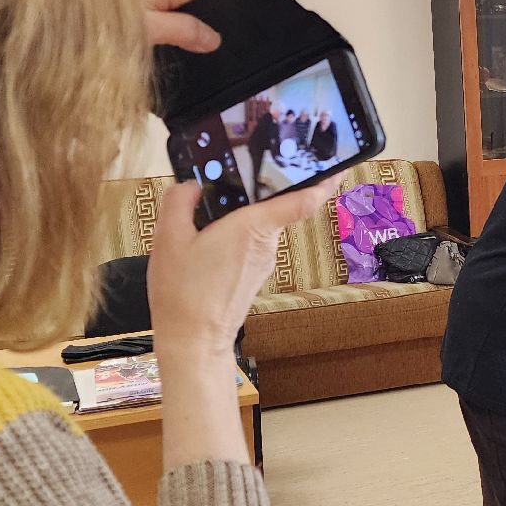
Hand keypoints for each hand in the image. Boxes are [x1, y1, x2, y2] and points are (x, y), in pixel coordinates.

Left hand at [131, 0, 222, 51]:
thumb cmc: (101, 9)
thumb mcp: (148, 29)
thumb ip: (184, 32)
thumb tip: (211, 38)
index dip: (218, 17)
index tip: (207, 37)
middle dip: (192, 20)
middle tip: (166, 36)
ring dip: (174, 14)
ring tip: (149, 25)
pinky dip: (162, 7)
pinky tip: (143, 16)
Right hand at [147, 175, 339, 350]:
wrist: (192, 340)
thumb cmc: (183, 293)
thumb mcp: (169, 238)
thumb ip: (180, 202)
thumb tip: (191, 186)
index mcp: (252, 228)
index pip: (302, 200)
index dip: (323, 181)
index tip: (336, 166)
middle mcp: (266, 243)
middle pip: (277, 207)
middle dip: (265, 188)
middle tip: (248, 166)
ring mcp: (263, 261)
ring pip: (262, 224)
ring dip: (245, 212)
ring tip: (214, 202)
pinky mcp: (255, 273)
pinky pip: (253, 241)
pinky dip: (239, 231)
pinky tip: (212, 233)